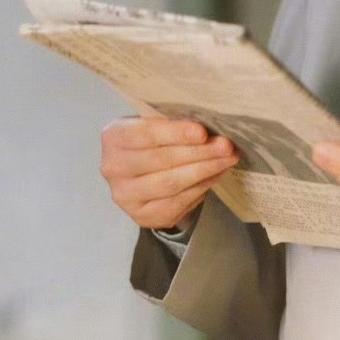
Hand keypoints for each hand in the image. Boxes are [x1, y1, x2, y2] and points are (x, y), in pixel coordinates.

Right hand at [100, 116, 239, 231]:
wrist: (136, 173)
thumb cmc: (150, 142)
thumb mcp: (152, 124)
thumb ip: (172, 124)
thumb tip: (209, 126)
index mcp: (114, 138)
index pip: (146, 135)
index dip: (176, 133)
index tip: (203, 132)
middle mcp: (113, 168)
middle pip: (161, 161)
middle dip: (199, 153)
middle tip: (225, 147)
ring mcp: (125, 196)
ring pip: (171, 184)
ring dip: (204, 171)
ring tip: (227, 160)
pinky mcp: (141, 216)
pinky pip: (177, 203)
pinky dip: (200, 188)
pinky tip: (215, 175)